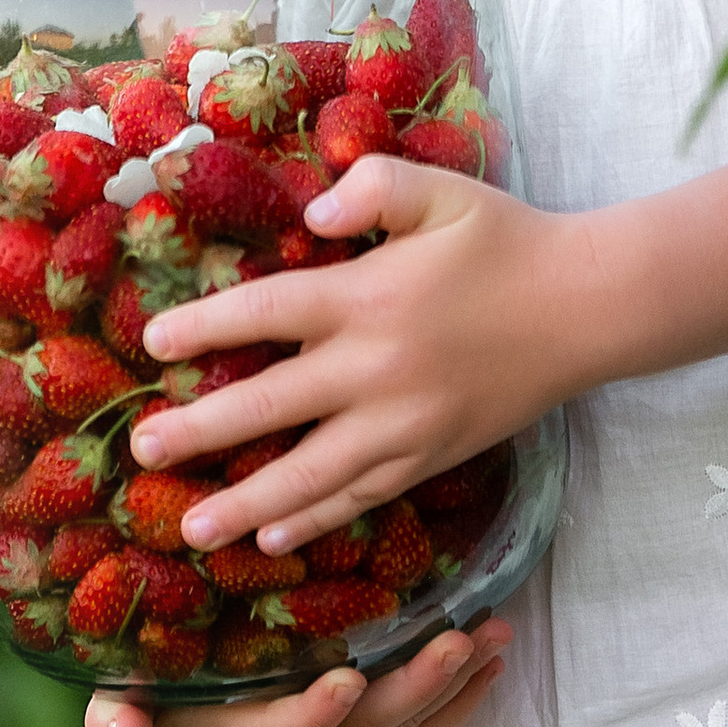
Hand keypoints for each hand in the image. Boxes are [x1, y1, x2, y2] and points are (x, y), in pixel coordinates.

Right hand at [84, 619, 511, 726]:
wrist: (184, 698)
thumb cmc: (153, 678)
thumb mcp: (124, 692)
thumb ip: (118, 714)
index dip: (310, 715)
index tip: (344, 682)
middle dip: (413, 690)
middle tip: (456, 643)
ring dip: (450, 687)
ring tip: (494, 636)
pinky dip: (460, 700)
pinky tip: (494, 659)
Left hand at [132, 156, 586, 552]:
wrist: (584, 308)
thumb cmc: (506, 239)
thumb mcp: (443, 189)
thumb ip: (373, 187)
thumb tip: (310, 215)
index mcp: (369, 296)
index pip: (266, 313)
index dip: (205, 329)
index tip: (153, 345)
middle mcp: (375, 368)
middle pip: (269, 406)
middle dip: (200, 432)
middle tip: (143, 451)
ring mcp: (402, 424)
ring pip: (309, 474)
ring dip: (246, 504)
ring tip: (191, 529)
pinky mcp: (429, 458)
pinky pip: (360, 498)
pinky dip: (314, 521)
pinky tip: (273, 539)